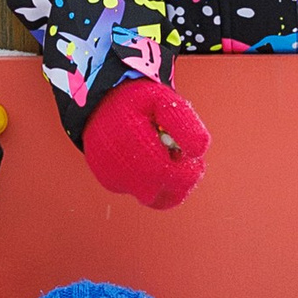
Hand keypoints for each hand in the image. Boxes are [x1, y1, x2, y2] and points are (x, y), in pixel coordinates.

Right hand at [80, 76, 208, 209]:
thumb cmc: (137, 100)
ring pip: (152, 197)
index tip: (195, 160)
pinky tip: (144, 157)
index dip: (191, 173)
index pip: (175, 178)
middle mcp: (122, 170)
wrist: (98, 100)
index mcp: (138, 149)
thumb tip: (199, 152)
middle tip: (179, 158)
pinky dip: (146, 179)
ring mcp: (114, 179)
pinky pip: (137, 190)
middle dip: (180, 181)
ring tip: (162, 157)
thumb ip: (185, 125)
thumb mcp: (163, 102)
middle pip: (166, 197)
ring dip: (164, 183)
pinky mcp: (109, 182)